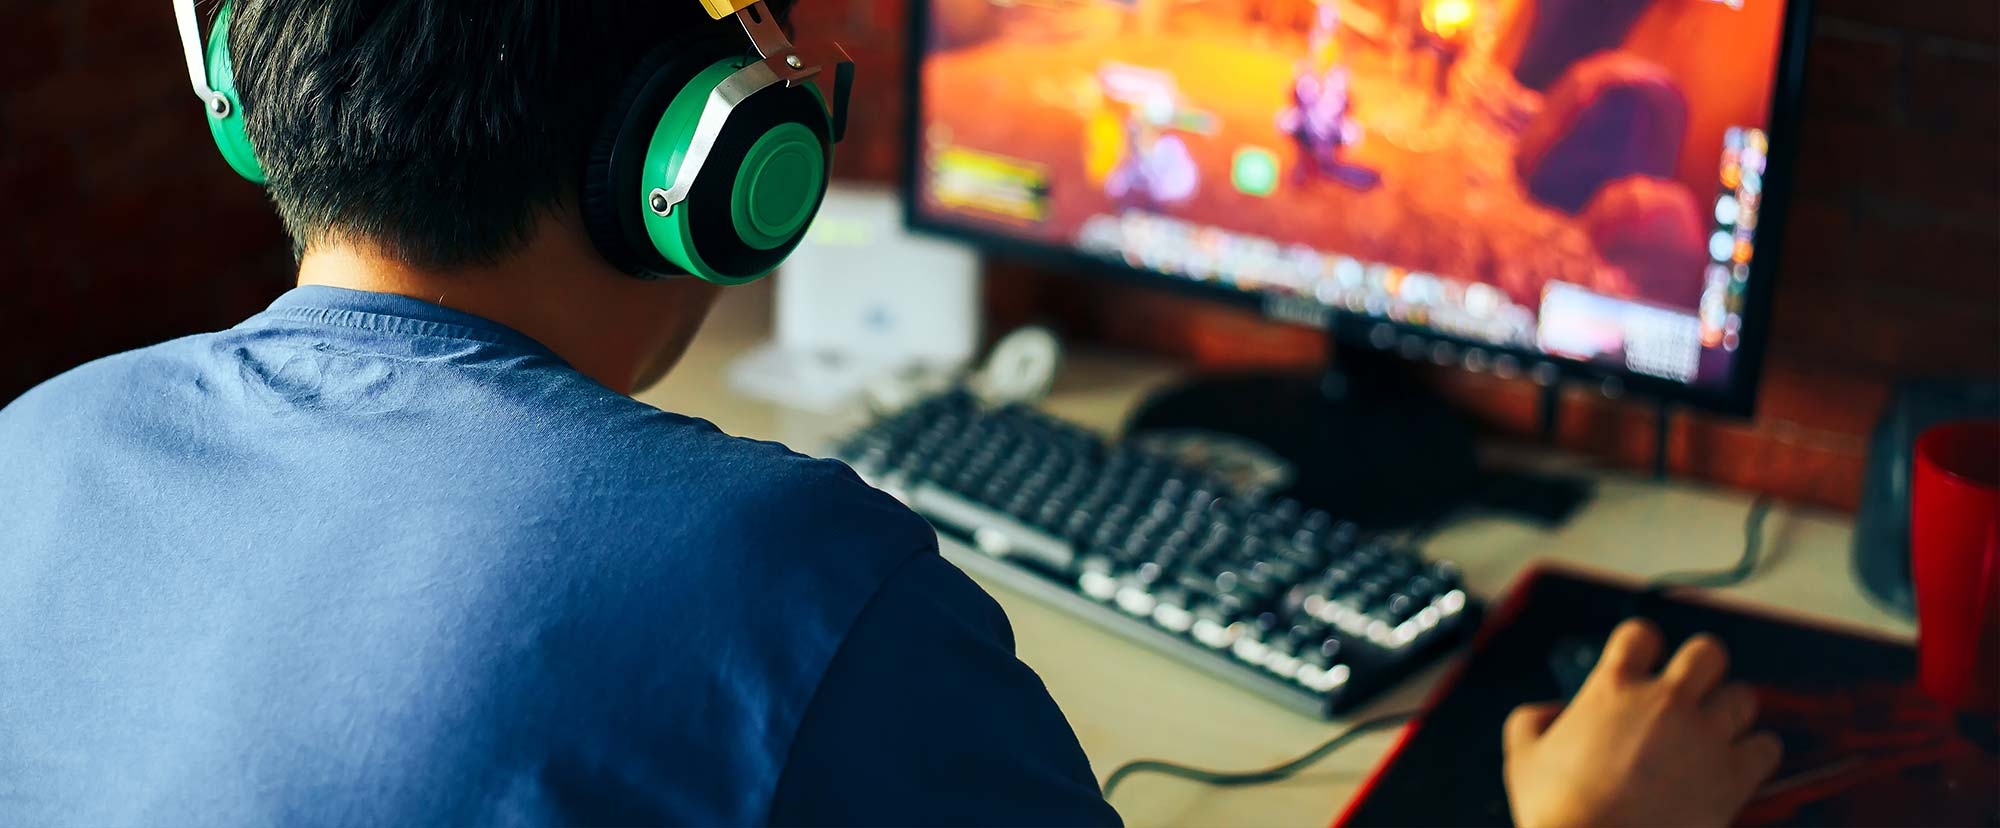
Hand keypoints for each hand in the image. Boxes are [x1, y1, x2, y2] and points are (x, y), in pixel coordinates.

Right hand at [1503, 619, 1782, 827]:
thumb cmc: (1559, 813)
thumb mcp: (1521, 757)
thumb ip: (1532, 721)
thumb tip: (1550, 713)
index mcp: (1613, 687)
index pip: (1640, 634)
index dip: (1642, 645)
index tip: (1643, 662)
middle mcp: (1665, 701)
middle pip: (1708, 652)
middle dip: (1701, 667)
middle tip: (1692, 688)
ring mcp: (1704, 735)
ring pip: (1744, 697)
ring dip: (1731, 711)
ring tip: (1717, 729)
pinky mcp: (1734, 775)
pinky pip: (1767, 746)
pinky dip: (1756, 753)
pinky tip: (1739, 764)